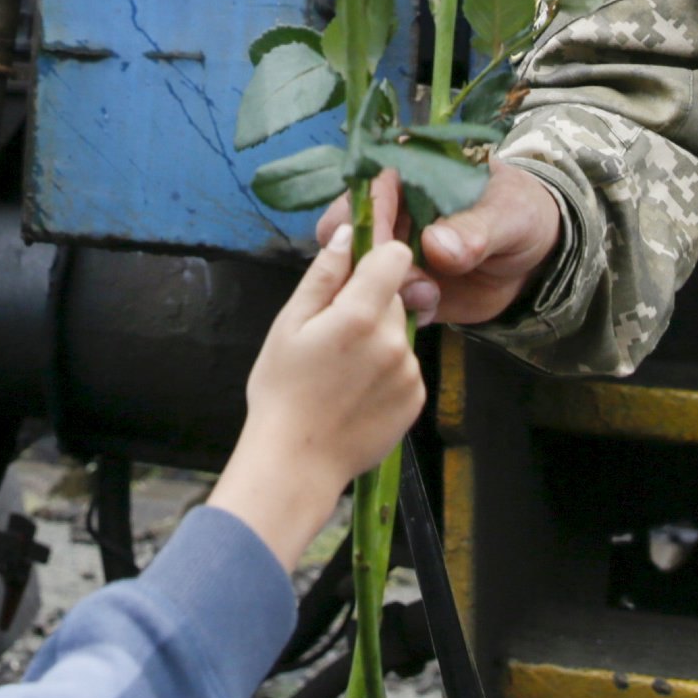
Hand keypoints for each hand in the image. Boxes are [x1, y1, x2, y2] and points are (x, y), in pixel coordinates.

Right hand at [207, 205, 424, 569]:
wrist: (296, 462)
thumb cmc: (281, 390)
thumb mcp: (289, 324)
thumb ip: (323, 275)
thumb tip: (348, 234)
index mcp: (360, 315)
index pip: (396, 256)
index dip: (376, 258)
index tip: (355, 275)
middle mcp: (394, 340)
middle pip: (394, 296)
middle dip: (369, 304)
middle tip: (332, 335)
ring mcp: (409, 372)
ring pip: (399, 332)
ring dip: (378, 339)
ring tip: (341, 370)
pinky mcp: (416, 399)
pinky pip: (405, 366)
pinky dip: (386, 370)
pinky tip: (356, 391)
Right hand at [323, 161, 561, 324]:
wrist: (535, 255)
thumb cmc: (519, 213)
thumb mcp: (508, 214)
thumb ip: (474, 229)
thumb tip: (436, 244)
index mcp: (407, 171)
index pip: (368, 191)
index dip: (370, 223)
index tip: (385, 255)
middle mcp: (387, 210)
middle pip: (349, 236)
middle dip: (369, 266)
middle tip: (412, 285)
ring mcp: (389, 251)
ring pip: (359, 274)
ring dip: (385, 292)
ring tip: (430, 298)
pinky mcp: (399, 286)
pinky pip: (382, 304)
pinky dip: (396, 313)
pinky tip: (428, 310)